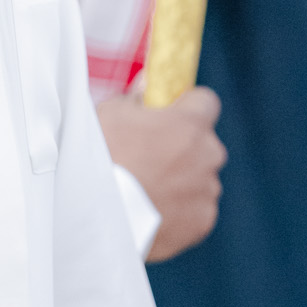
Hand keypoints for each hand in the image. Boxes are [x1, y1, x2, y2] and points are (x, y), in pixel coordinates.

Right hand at [98, 86, 225, 260]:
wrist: (98, 213)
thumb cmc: (102, 156)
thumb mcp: (111, 113)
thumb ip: (138, 97)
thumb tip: (149, 86)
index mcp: (191, 123)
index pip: (206, 101)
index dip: (187, 106)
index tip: (171, 115)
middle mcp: (208, 154)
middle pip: (204, 143)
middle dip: (184, 147)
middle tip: (151, 157)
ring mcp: (208, 190)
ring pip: (201, 178)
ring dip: (183, 180)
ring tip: (148, 190)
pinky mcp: (203, 221)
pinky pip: (197, 209)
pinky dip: (181, 210)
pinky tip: (154, 211)